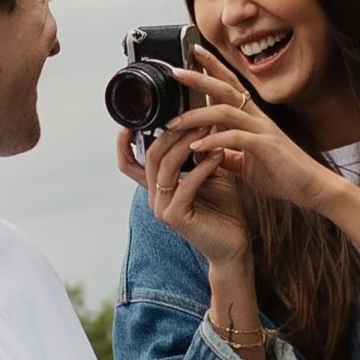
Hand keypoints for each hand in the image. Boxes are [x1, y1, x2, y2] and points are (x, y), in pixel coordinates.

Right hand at [115, 114, 251, 265]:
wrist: (234, 246)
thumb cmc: (224, 210)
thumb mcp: (209, 173)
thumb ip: (198, 152)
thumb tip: (199, 118)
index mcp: (157, 186)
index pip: (129, 162)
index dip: (125, 141)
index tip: (140, 115)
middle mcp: (155, 197)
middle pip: (152, 155)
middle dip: (173, 131)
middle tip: (196, 114)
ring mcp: (163, 208)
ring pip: (166, 166)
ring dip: (188, 144)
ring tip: (209, 128)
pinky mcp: (177, 217)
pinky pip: (185, 184)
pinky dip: (202, 167)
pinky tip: (219, 154)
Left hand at [159, 59, 338, 216]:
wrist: (313, 188)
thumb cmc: (284, 174)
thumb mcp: (248, 163)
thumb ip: (228, 154)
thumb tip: (208, 151)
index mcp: (253, 117)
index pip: (230, 84)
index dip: (213, 67)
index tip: (193, 52)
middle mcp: (258, 117)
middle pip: (226, 88)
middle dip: (200, 77)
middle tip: (176, 71)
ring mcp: (263, 130)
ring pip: (225, 111)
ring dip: (197, 115)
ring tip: (175, 123)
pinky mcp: (267, 147)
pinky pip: (236, 138)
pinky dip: (214, 141)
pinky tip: (198, 147)